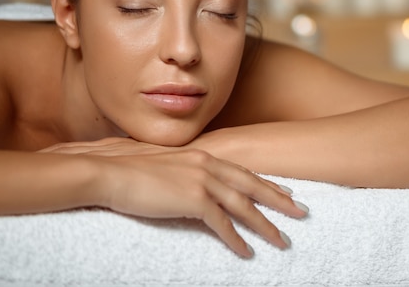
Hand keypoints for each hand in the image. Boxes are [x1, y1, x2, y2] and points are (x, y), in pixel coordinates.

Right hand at [40, 138, 306, 257]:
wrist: (108, 170)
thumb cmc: (128, 168)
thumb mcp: (162, 164)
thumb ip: (182, 171)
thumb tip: (187, 182)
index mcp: (202, 156)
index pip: (242, 171)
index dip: (265, 183)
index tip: (283, 191)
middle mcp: (207, 165)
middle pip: (252, 186)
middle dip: (279, 200)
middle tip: (301, 211)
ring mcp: (202, 181)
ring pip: (243, 206)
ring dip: (265, 225)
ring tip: (282, 241)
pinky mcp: (192, 200)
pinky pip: (221, 224)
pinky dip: (236, 240)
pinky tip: (247, 253)